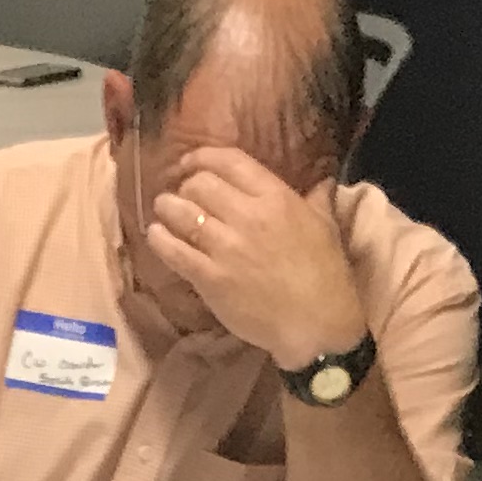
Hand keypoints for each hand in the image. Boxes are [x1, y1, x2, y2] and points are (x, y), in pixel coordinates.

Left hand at [145, 146, 368, 368]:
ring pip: (182, 212)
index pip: (229, 162)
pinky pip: (175, 251)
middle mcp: (248, 216)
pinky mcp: (210, 278)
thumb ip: (317, 199)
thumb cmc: (326, 274)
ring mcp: (226, 247)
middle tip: (183, 195)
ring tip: (163, 208)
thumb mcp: (326, 226)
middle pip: (200, 184)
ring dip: (167, 206)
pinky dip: (159, 238)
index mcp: (275, 197)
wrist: (316, 323)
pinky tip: (155, 234)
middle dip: (187, 185)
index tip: (191, 162)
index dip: (203, 156)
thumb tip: (323, 181)